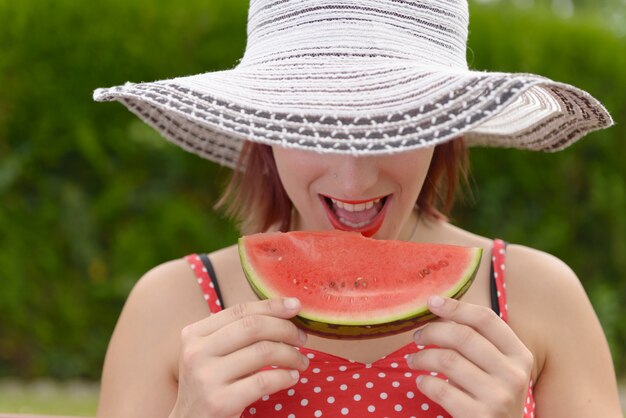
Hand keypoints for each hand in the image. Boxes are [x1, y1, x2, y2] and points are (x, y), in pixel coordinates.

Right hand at [169, 297, 309, 417]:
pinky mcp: (219, 402)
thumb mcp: (212, 354)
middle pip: (253, 327)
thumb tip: (283, 311)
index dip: (271, 306)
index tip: (296, 306)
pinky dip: (285, 377)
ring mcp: (206, 377)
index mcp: (194, 334)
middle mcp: (196, 352)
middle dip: (285, 329)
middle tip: (302, 339)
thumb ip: (236, 334)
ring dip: (291, 355)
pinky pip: (264, 381)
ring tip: (301, 361)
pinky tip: (292, 377)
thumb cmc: (209, 385)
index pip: (240, 310)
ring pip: (262, 352)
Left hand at [406, 296, 532, 417]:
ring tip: (413, 360)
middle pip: (463, 336)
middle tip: (417, 336)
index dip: (456, 307)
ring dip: (422, 356)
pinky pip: (440, 389)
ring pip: (448, 360)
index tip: (431, 302)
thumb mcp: (499, 368)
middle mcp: (514, 374)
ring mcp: (499, 397)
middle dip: (432, 331)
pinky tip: (422, 381)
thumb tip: (440, 310)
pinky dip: (424, 382)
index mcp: (520, 355)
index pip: (486, 319)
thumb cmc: (494, 396)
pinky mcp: (480, 417)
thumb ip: (480, 342)